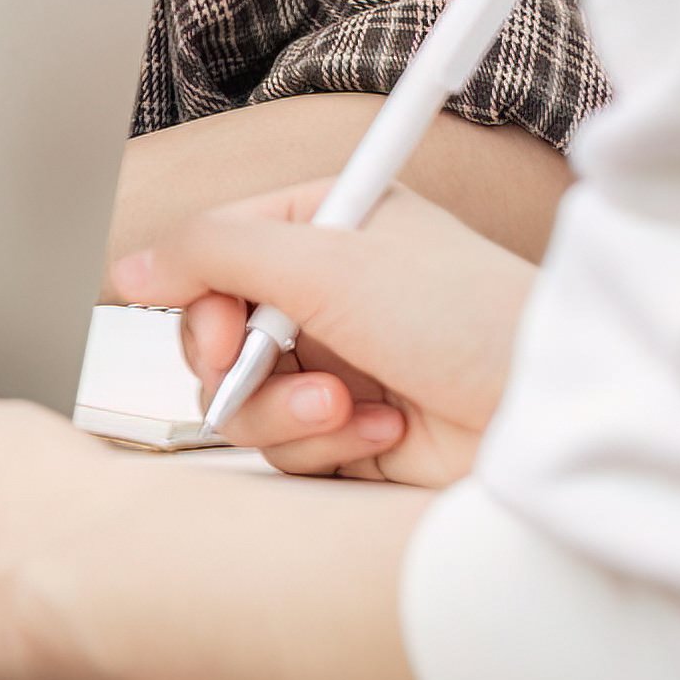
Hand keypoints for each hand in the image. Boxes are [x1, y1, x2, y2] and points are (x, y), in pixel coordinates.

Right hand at [114, 182, 536, 487]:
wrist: (550, 416)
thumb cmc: (468, 316)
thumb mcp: (327, 260)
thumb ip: (212, 251)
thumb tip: (129, 264)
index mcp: (325, 228)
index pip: (216, 251)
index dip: (200, 295)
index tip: (216, 327)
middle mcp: (329, 297)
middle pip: (214, 336)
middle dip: (239, 363)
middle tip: (260, 368)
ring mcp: (342, 368)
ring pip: (244, 401)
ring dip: (286, 411)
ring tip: (346, 408)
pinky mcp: (358, 438)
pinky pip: (289, 450)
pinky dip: (329, 446)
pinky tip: (386, 433)